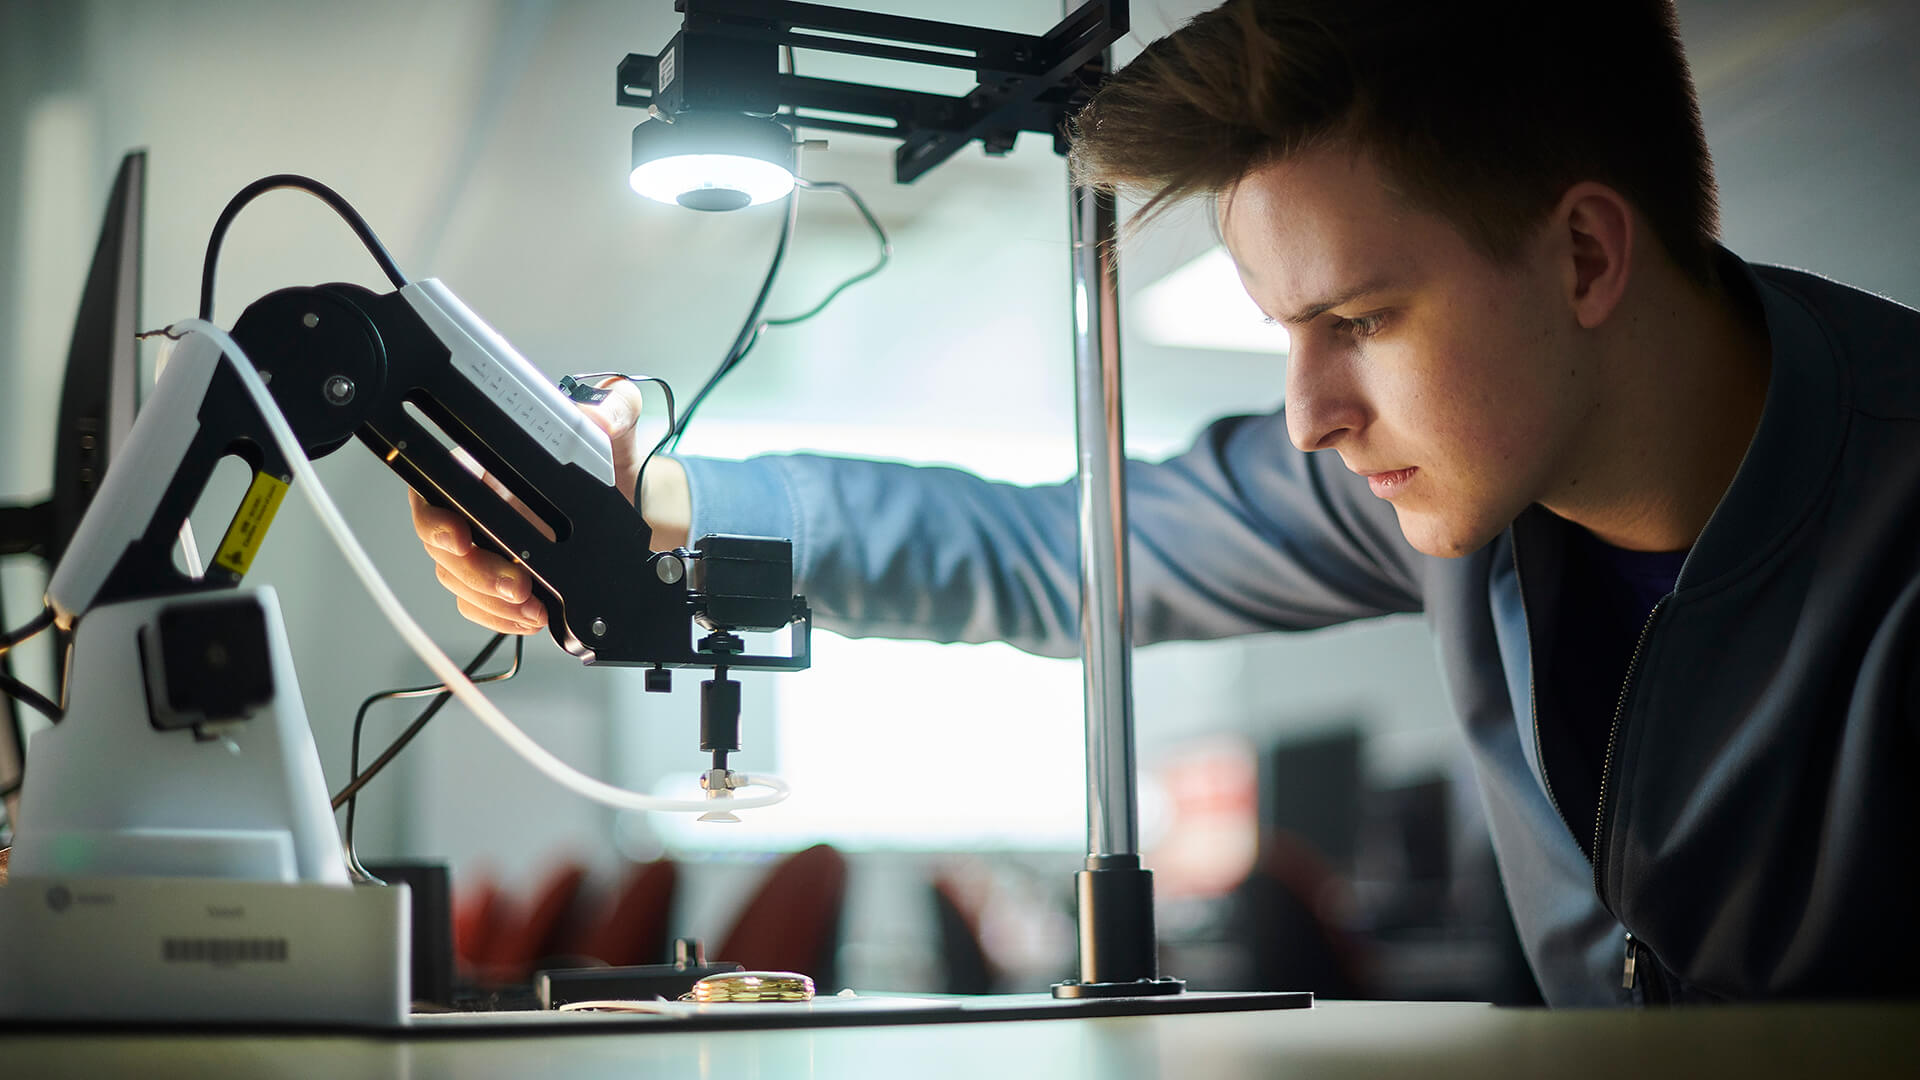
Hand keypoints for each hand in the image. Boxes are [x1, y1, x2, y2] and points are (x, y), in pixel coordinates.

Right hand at [408, 379, 688, 634]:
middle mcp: (480, 504)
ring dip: (490, 600)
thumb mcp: (617, 422)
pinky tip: (528, 617)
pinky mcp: (506, 577)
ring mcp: (490, 544)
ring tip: (530, 606)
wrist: (640, 503)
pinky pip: (482, 605)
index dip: (435, 516)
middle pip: (443, 545)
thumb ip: (611, 410)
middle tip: (514, 583)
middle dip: (473, 570)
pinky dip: (501, 617)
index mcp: (488, 463)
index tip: (459, 536)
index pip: (436, 487)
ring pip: (459, 580)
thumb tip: (598, 418)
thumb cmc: (614, 458)